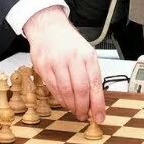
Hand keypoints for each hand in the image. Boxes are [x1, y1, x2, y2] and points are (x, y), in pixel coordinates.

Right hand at [24, 6, 105, 122]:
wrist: (48, 27)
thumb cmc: (68, 42)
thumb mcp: (86, 53)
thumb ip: (91, 75)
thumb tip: (96, 100)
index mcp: (87, 55)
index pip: (95, 84)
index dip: (98, 104)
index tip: (100, 116)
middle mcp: (72, 58)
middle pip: (80, 90)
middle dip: (84, 107)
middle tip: (85, 116)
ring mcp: (56, 62)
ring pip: (66, 91)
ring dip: (71, 106)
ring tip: (75, 111)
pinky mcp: (43, 67)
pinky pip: (53, 88)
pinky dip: (60, 99)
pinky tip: (64, 102)